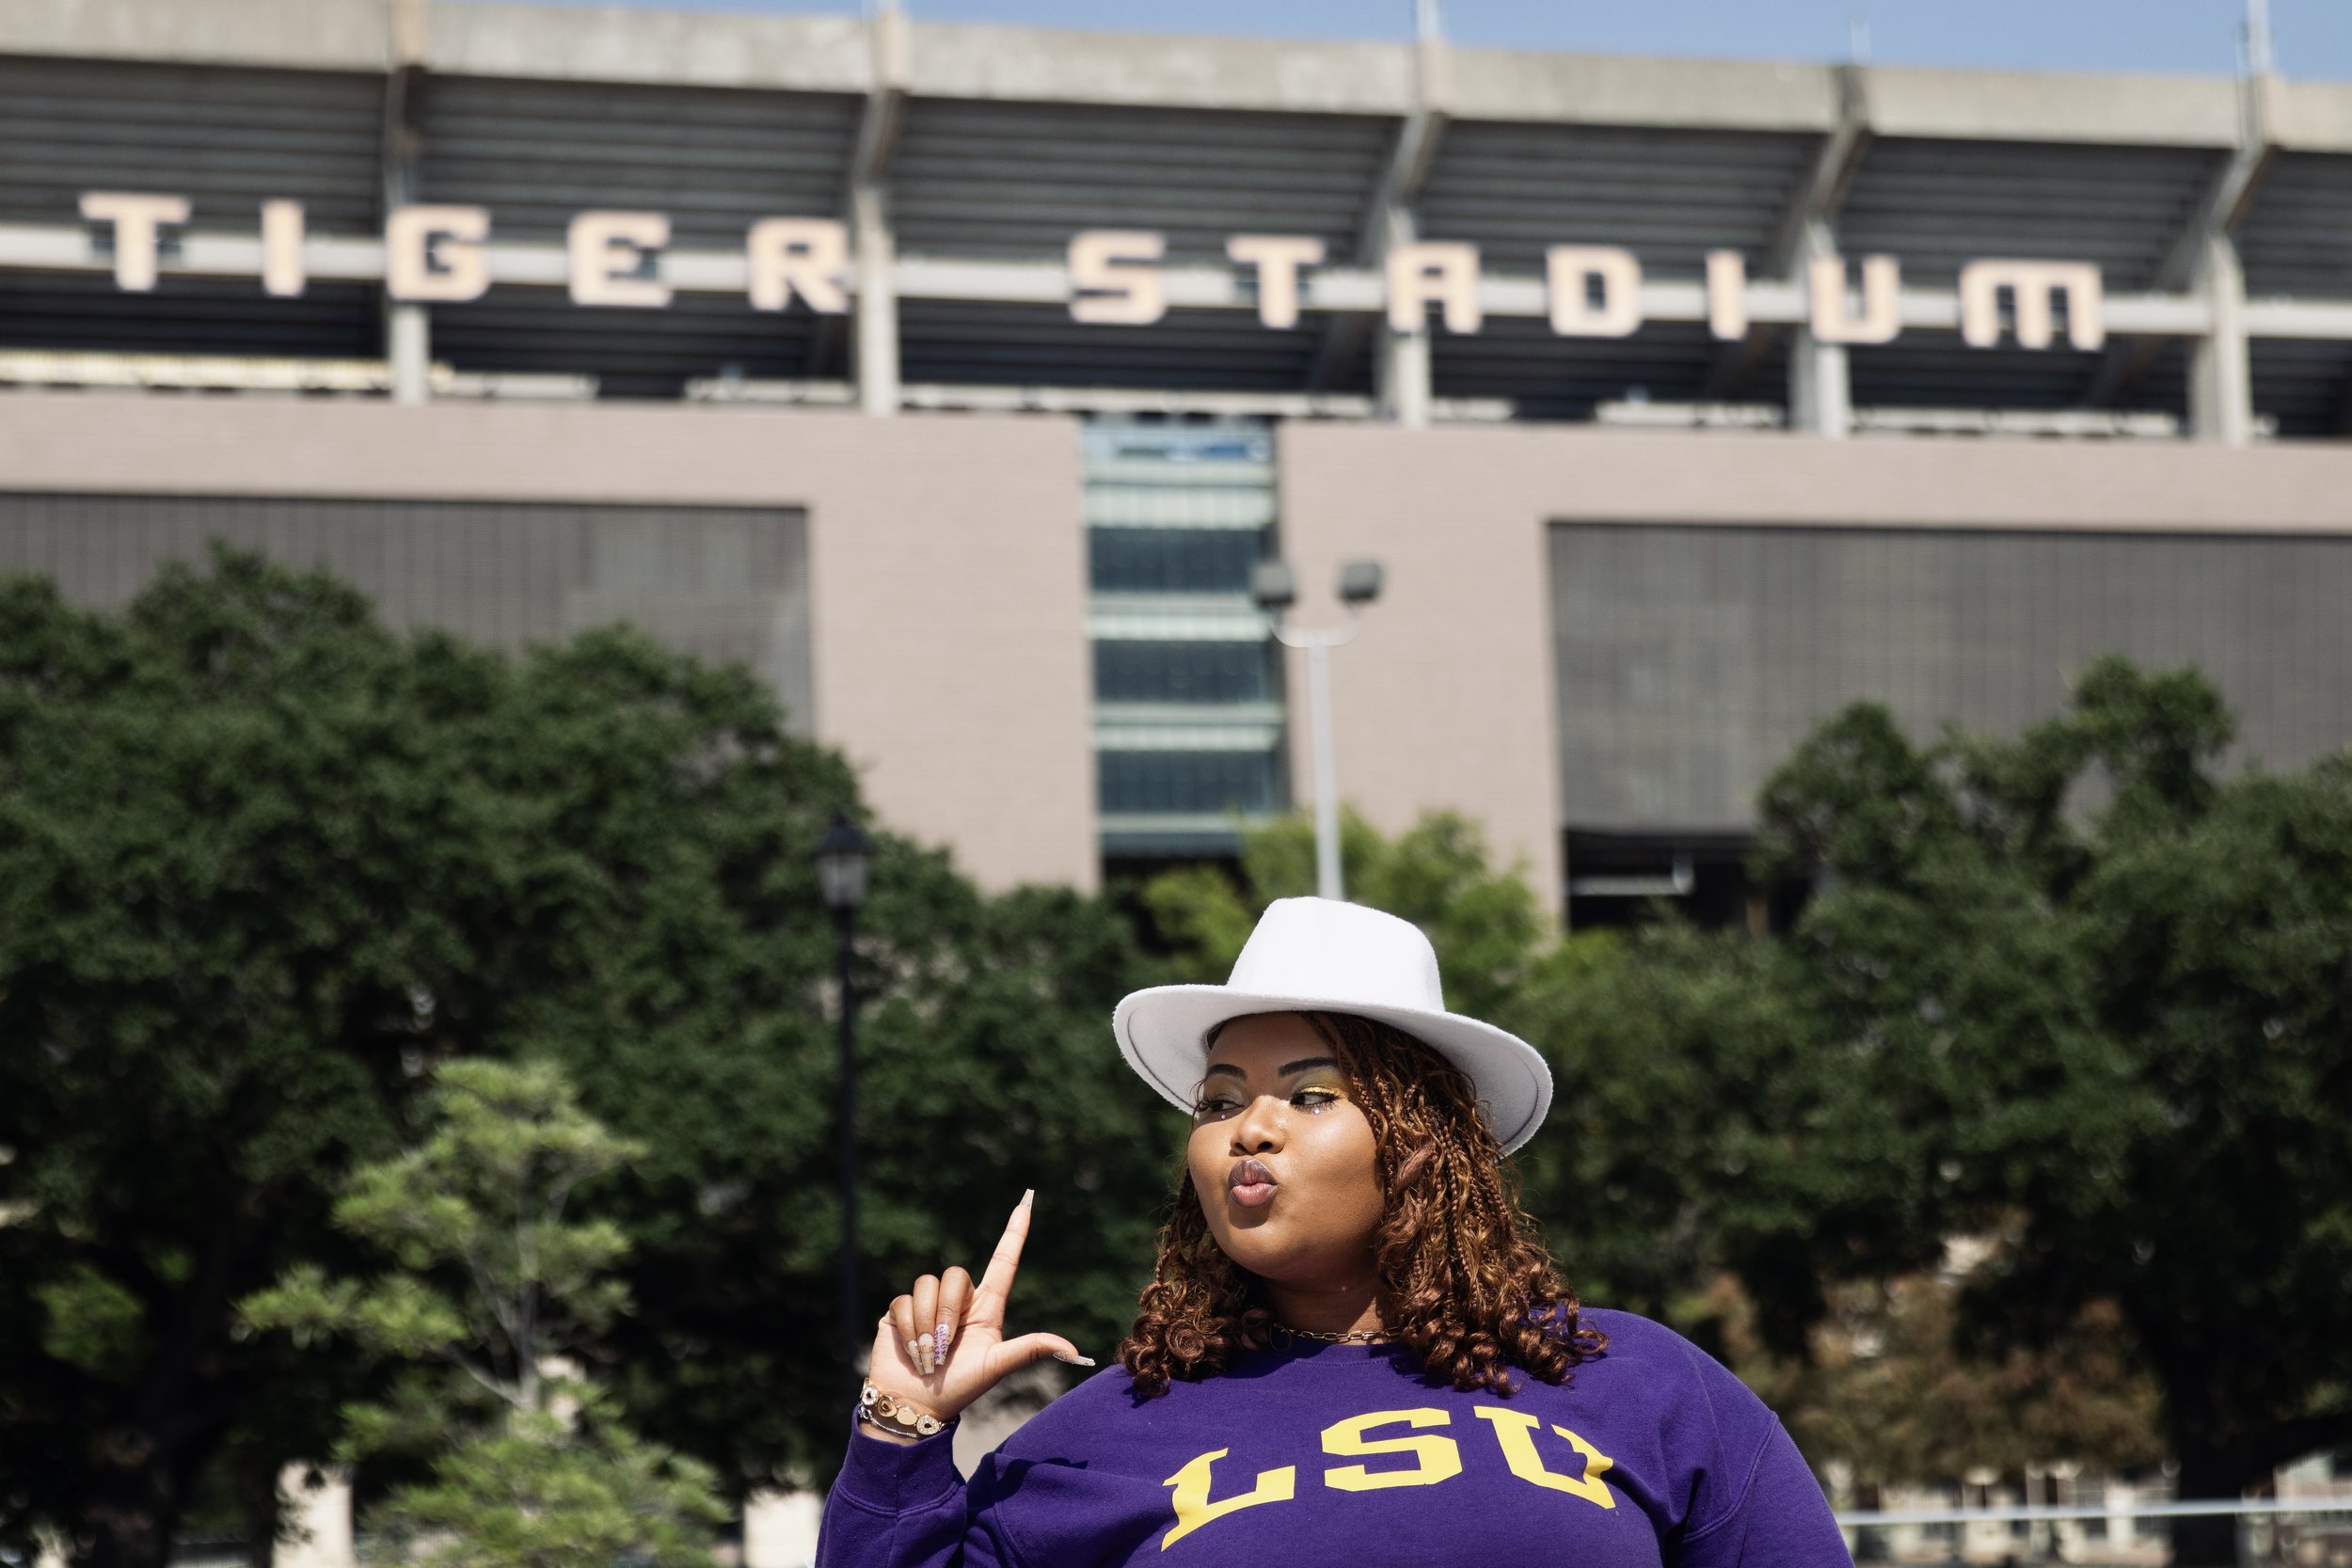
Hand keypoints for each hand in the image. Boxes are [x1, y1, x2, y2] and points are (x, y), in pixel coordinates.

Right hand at [864, 1190, 1093, 1436]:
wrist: (915, 1406)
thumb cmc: (960, 1389)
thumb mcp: (996, 1366)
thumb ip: (1030, 1350)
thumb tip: (1073, 1351)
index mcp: (987, 1308)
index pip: (1004, 1261)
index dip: (1015, 1231)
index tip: (1027, 1199)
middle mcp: (959, 1301)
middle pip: (957, 1276)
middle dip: (948, 1313)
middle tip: (945, 1349)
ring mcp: (928, 1304)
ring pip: (928, 1286)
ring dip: (926, 1325)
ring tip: (927, 1354)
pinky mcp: (901, 1310)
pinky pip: (904, 1301)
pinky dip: (908, 1330)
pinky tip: (910, 1350)